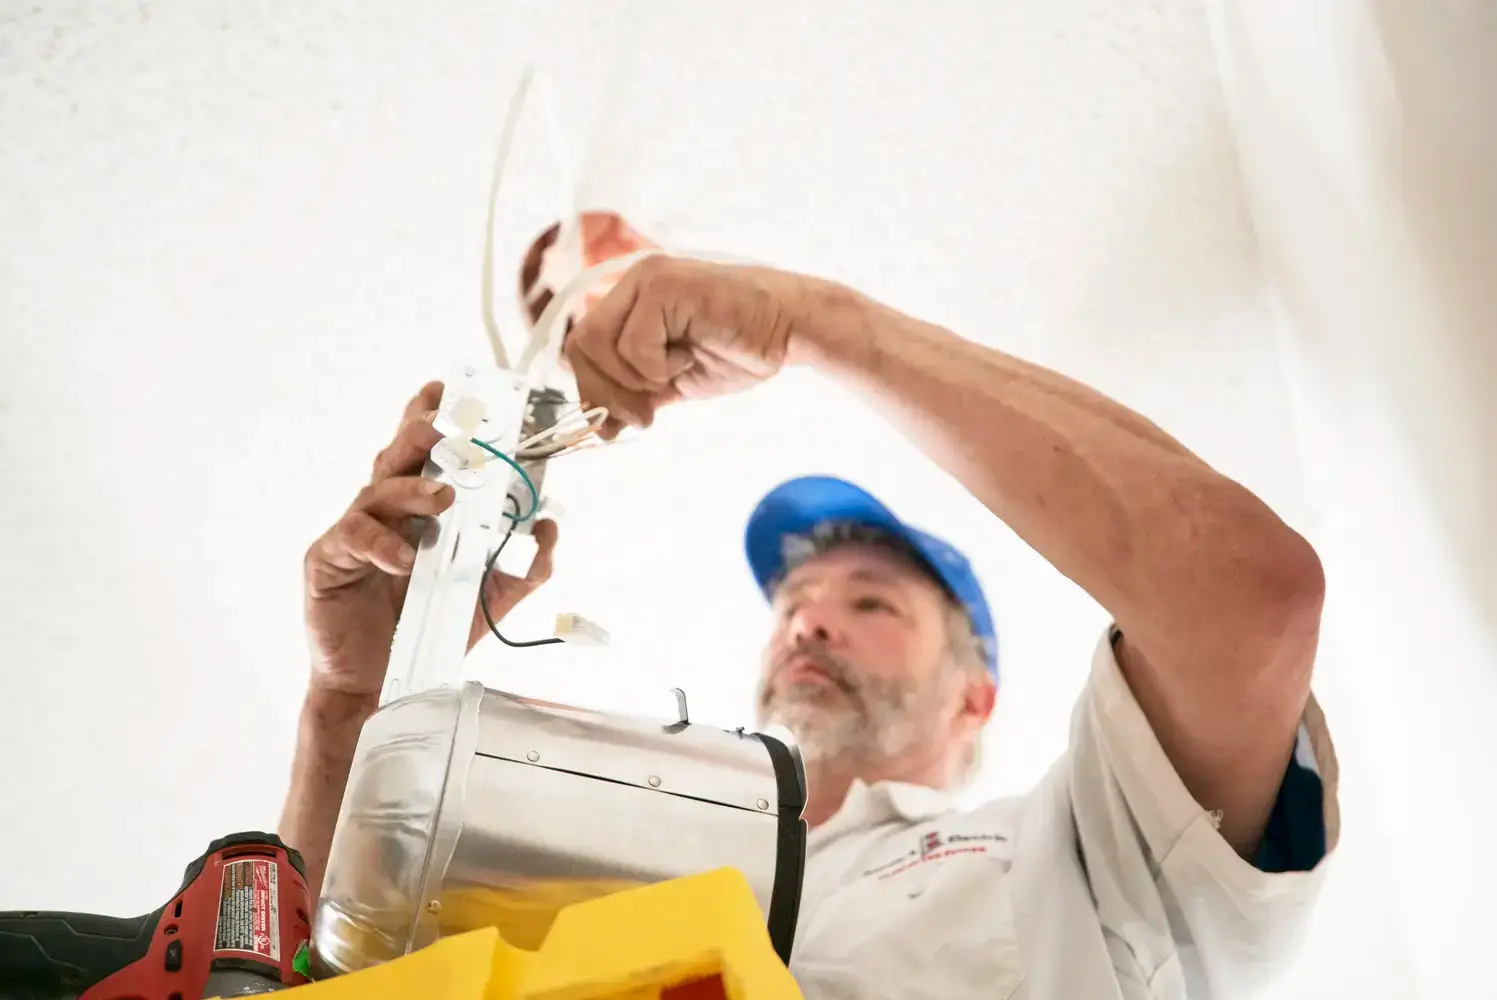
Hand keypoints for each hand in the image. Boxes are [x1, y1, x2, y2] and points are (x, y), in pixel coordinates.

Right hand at [302, 381, 558, 697]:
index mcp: (418, 509)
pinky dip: (381, 544)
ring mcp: (354, 533)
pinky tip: (404, 559)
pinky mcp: (329, 561)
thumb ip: (526, 565)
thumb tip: (550, 526)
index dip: (435, 417)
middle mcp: (385, 511)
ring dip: (413, 488)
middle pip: (398, 455)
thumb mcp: (492, 597)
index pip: (426, 451)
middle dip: (423, 432)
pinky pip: (352, 538)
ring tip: (444, 496)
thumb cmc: (429, 630)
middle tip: (449, 426)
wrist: (385, 685)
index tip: (456, 391)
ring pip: (378, 489)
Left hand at [563, 256, 806, 436]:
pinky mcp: (663, 284)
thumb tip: (599, 427)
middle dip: (607, 394)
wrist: (790, 329)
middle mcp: (632, 283)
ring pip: (599, 346)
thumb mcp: (675, 380)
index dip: (592, 391)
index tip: (616, 424)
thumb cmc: (740, 348)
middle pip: (580, 347)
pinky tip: (691, 354)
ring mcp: (646, 279)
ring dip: (635, 379)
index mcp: (630, 301)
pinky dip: (659, 366)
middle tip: (646, 416)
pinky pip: (633, 344)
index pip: (581, 348)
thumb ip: (636, 394)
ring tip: (676, 375)